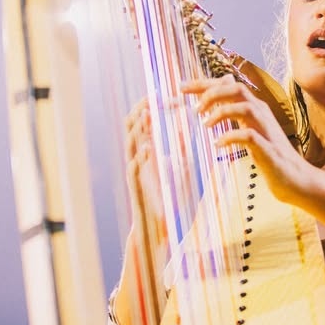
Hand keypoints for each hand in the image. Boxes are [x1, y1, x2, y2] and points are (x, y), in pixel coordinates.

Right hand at [113, 99, 168, 324]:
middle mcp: (139, 157)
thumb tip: (194, 128)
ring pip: (130, 143)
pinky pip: (132, 169)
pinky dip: (140, 158)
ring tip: (150, 115)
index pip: (147, 119)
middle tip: (159, 97)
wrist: (164, 228)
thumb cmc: (173, 199)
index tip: (175, 96)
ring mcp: (135, 171)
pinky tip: (149, 148)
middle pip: (133, 124)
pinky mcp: (136, 188)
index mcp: (149, 149)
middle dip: (144, 108)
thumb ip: (184, 148)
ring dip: (139, 129)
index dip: (157, 104)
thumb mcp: (183, 168)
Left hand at [182, 75, 313, 206]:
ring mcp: (266, 130)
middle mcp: (261, 113)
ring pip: (244, 106)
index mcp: (254, 107)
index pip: (228, 85)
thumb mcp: (250, 128)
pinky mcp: (268, 149)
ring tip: (205, 124)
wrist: (296, 179)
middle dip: (212, 93)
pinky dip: (230, 136)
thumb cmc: (270, 155)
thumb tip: (221, 91)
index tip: (181, 87)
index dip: (204, 83)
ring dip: (221, 112)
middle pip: (237, 88)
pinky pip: (249, 135)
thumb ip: (236, 110)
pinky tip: (218, 144)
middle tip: (195, 109)